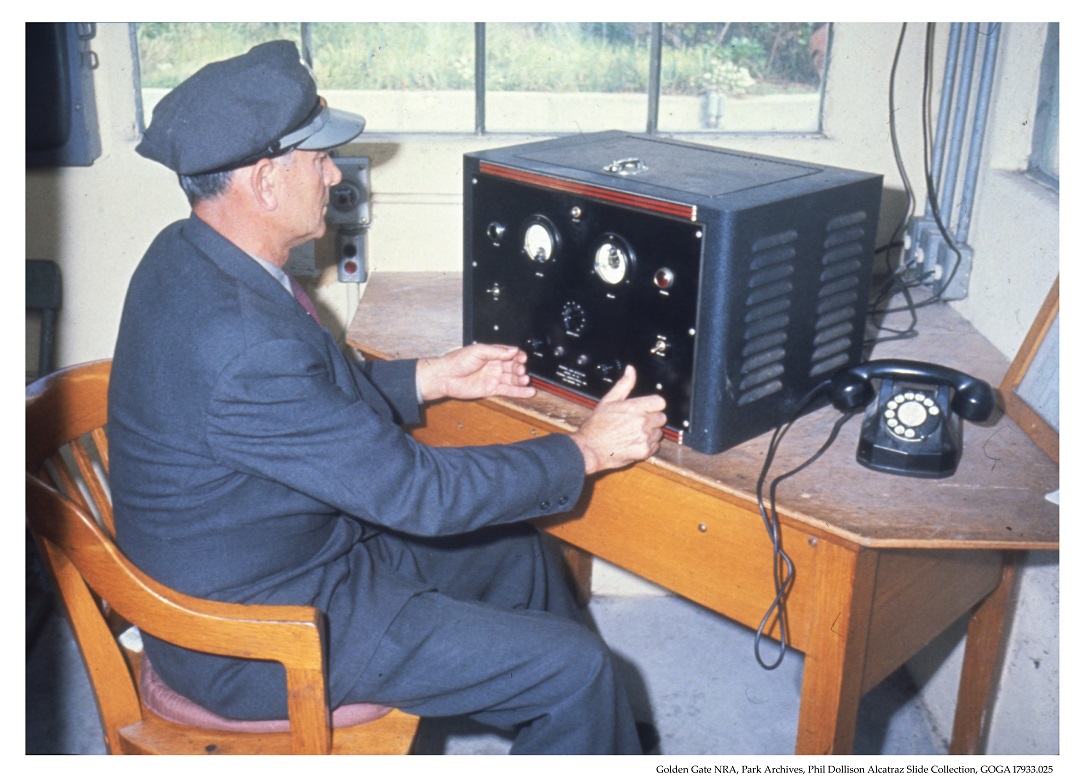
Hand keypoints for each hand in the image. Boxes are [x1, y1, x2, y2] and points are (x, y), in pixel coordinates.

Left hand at [417, 344, 536, 401]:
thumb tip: (512, 350)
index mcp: (491, 354)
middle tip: (521, 370)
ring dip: (521, 380)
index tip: (522, 358)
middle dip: (519, 368)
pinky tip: (527, 391)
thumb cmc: (457, 361)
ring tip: (525, 380)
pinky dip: (518, 391)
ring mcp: (493, 378)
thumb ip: (496, 351)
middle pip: (513, 366)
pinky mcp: (491, 389)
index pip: (510, 354)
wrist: (445, 376)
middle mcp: (494, 365)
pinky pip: (508, 390)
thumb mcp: (478, 350)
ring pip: (512, 379)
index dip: (518, 356)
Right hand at [570, 366, 666, 474]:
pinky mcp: (643, 452)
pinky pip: (655, 447)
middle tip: (639, 423)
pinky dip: (647, 447)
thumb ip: (623, 385)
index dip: (654, 405)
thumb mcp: (608, 401)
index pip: (660, 402)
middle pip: (661, 418)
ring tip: (635, 434)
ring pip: (658, 433)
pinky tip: (635, 444)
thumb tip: (630, 370)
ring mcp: (644, 437)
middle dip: (653, 420)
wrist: (589, 449)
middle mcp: (642, 422)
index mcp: (634, 407)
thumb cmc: (596, 427)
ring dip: (651, 433)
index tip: (648, 409)